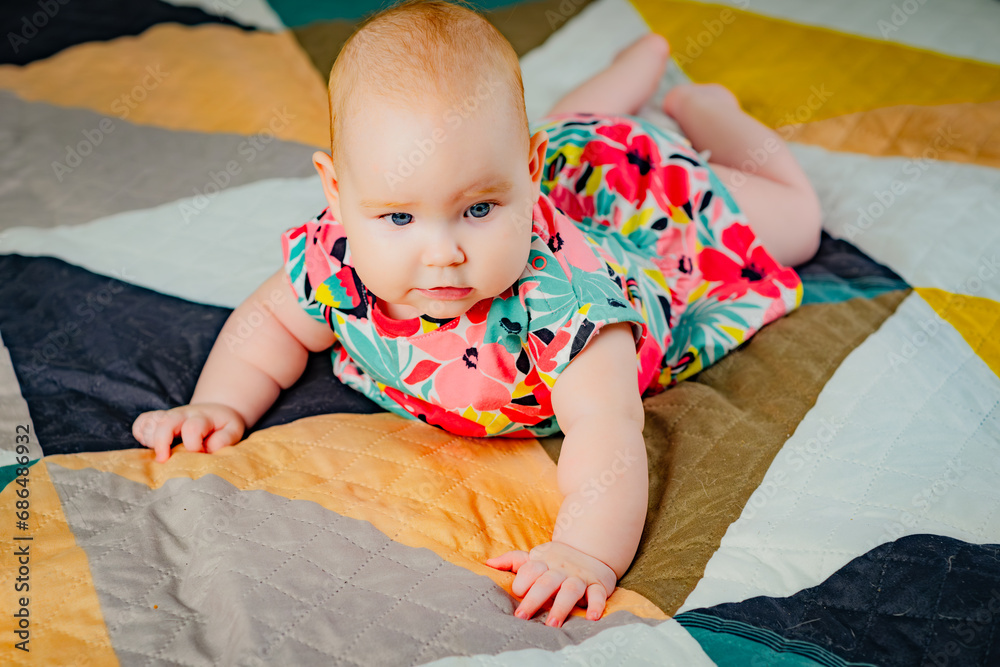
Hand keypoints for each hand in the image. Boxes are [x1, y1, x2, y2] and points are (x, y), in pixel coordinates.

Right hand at [132, 403, 245, 462]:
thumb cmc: (224, 426)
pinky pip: (141, 422)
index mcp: (202, 417)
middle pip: (166, 422)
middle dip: (162, 442)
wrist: (215, 412)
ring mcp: (168, 416)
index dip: (194, 445)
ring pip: (151, 422)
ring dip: (150, 439)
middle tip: (163, 460)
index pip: (192, 428)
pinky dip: (140, 432)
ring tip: (160, 454)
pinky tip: (149, 444)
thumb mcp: (234, 429)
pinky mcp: (158, 419)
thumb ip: (225, 439)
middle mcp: (182, 414)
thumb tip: (209, 449)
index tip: (200, 455)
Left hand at [485, 541, 616, 627]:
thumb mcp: (536, 557)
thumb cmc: (556, 561)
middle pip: (547, 582)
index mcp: (545, 563)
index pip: (531, 569)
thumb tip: (488, 563)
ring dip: (562, 606)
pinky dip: (597, 604)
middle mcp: (561, 570)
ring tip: (552, 624)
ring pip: (571, 589)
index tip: (516, 593)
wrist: (591, 550)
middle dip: (534, 599)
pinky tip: (592, 617)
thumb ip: (513, 560)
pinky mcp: (598, 584)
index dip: (523, 580)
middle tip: (522, 618)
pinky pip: (598, 593)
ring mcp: (580, 577)